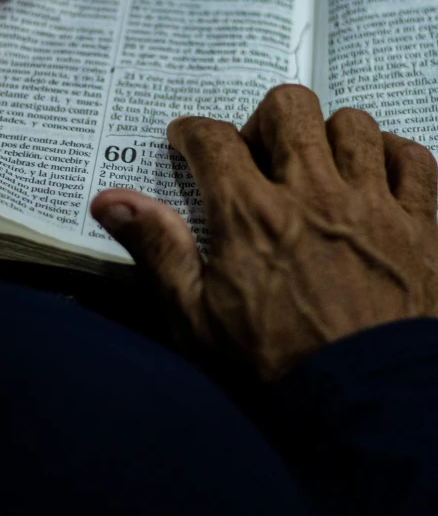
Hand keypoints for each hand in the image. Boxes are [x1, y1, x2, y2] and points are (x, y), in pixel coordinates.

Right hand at [92, 85, 437, 381]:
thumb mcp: (196, 318)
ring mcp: (372, 205)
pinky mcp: (419, 224)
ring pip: (353, 124)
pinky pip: (414, 159)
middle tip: (258, 152)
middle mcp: (313, 193)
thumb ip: (157, 248)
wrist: (369, 407)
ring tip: (319, 165)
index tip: (187, 139)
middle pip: (288, 108)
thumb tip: (108, 200)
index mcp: (252, 214)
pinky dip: (394, 156)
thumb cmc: (274, 367)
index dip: (193, 132)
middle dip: (264, 119)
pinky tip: (376, 176)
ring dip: (329, 135)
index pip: (213, 140)